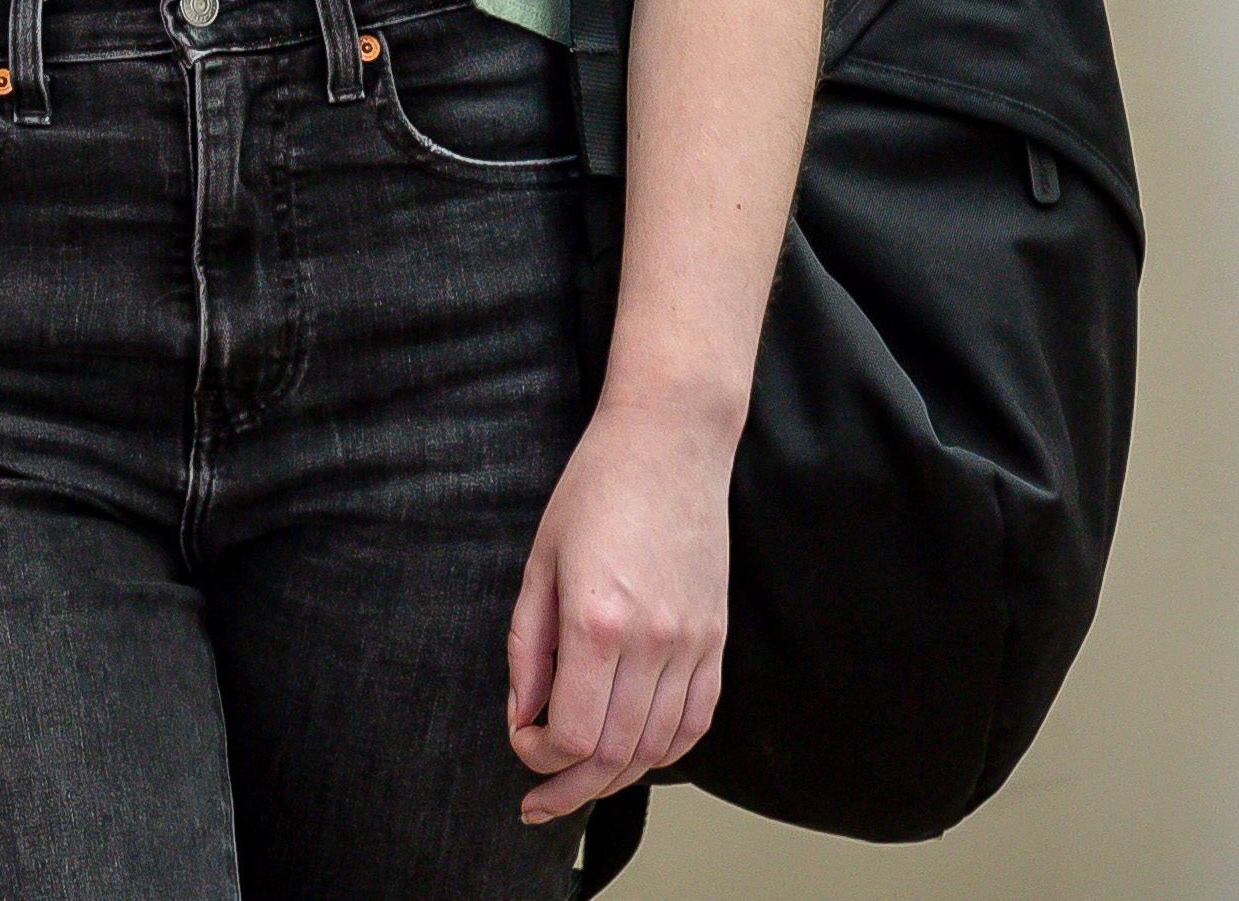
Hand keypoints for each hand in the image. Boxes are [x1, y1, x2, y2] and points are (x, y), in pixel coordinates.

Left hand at [504, 394, 730, 829]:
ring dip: (616, 777)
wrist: (672, 440)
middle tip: (540, 798)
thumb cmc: (597, 489)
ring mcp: (693, 643)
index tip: (521, 738)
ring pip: (658, 749)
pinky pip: (696, 721)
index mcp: (598, 623)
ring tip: (582, 781)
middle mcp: (653, 642)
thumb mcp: (540, 564)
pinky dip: (665, 751)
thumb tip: (522, 715)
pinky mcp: (717, 638)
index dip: (537, 757)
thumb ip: (527, 649)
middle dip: (569, 787)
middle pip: (614, 756)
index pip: (571, 736)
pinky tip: (635, 753)